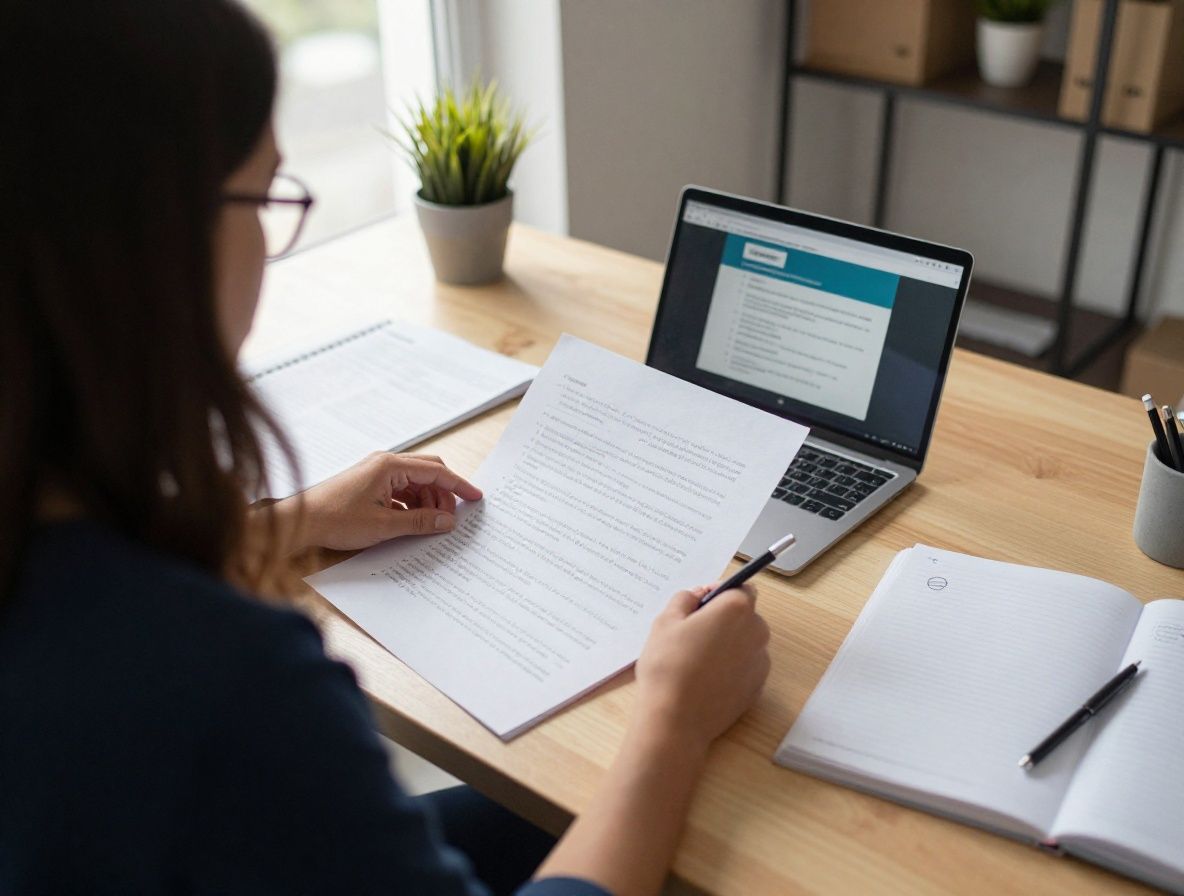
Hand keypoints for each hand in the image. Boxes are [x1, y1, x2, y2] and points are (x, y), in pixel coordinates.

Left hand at [267, 451, 482, 552]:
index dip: (459, 485)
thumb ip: (420, 522)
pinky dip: (413, 504)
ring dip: (428, 501)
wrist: (301, 521)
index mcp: (390, 466)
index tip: (476, 497)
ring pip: (415, 482)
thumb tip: (447, 521)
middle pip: (428, 472)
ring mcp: (376, 473)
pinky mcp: (369, 484)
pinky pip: (401, 490)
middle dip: (444, 494)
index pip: (436, 471)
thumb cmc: (335, 519)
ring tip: (433, 524)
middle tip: (454, 516)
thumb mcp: (384, 525)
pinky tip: (414, 522)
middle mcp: (385, 463)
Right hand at [633, 584, 770, 752]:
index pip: (739, 587)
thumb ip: (685, 598)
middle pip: (744, 615)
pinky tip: (706, 679)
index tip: (698, 606)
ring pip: (745, 641)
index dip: (718, 593)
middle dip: (724, 618)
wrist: (676, 721)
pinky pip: (746, 666)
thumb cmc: (668, 666)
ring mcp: (760, 662)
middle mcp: (757, 632)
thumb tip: (699, 595)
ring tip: (697, 659)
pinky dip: (731, 666)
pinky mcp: (757, 687)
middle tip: (692, 634)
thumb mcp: (665, 621)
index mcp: (737, 609)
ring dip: (728, 642)